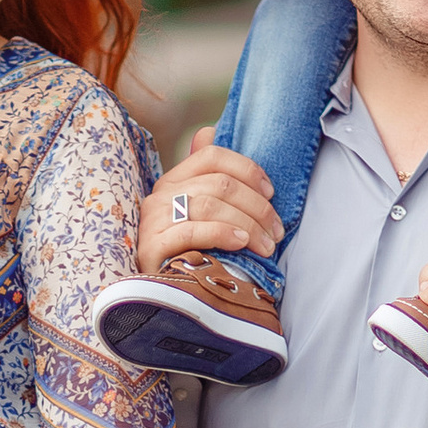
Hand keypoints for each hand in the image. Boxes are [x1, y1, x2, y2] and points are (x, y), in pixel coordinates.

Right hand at [139, 128, 277, 270]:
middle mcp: (160, 195)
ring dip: (247, 224)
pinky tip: (241, 243)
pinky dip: (222, 233)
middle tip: (276, 231)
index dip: (247, 170)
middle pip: (218, 184)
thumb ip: (210, 179)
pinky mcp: (151, 246)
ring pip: (209, 205)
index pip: (212, 157)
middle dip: (257, 207)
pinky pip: (192, 230)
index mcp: (174, 181)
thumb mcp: (203, 216)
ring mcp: (153, 220)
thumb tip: (208, 131)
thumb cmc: (189, 254)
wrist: (162, 296)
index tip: (271, 193)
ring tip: (266, 245)